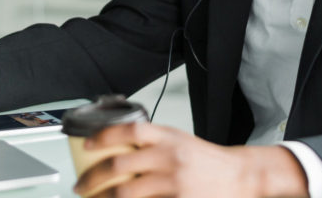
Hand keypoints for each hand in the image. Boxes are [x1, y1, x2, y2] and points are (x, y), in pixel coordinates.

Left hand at [73, 122, 308, 197]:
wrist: (241, 178)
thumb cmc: (209, 161)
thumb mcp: (180, 142)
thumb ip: (153, 144)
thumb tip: (117, 151)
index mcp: (169, 137)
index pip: (130, 130)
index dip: (104, 136)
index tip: (87, 144)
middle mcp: (169, 158)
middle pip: (119, 165)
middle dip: (93, 177)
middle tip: (81, 185)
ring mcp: (173, 183)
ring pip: (126, 192)